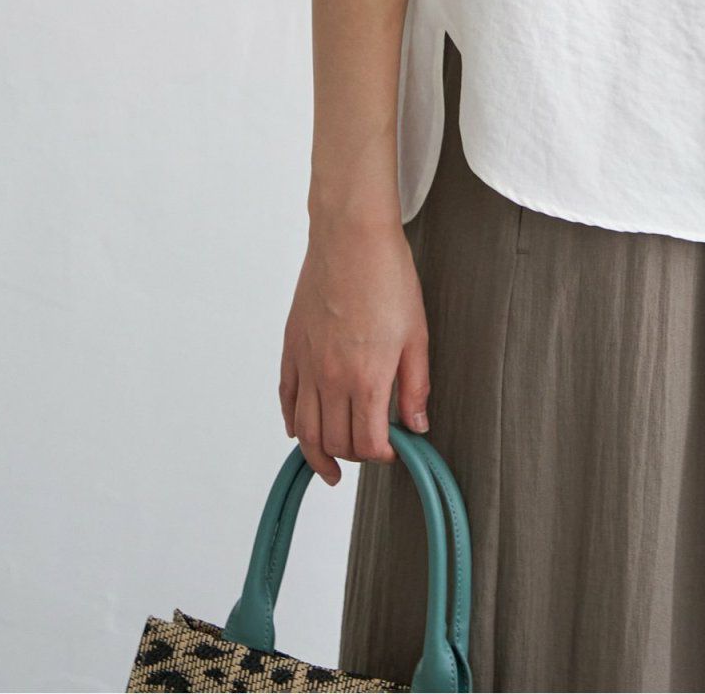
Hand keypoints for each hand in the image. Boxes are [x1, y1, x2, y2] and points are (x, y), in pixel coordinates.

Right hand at [279, 218, 429, 483]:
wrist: (351, 238)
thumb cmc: (388, 277)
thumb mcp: (416, 334)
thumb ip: (415, 386)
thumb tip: (417, 425)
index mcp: (366, 378)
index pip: (367, 442)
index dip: (381, 455)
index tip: (393, 451)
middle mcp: (331, 378)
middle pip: (336, 441)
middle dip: (355, 454)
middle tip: (371, 449)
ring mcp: (307, 365)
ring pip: (306, 430)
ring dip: (319, 454)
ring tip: (332, 466)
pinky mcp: (291, 349)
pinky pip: (287, 400)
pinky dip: (294, 423)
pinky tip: (302, 431)